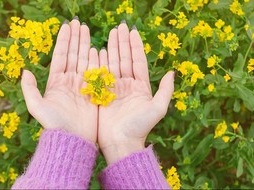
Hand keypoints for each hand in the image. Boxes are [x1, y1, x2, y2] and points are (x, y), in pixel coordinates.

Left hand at [21, 18, 98, 142]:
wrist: (72, 139)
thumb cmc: (54, 125)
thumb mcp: (37, 107)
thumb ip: (29, 89)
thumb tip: (24, 71)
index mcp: (56, 82)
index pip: (60, 56)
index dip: (64, 41)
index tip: (68, 26)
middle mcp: (70, 81)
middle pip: (73, 54)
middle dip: (76, 38)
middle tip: (80, 23)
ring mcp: (83, 86)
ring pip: (84, 60)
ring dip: (86, 45)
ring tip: (87, 30)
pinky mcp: (94, 92)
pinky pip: (96, 73)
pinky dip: (97, 60)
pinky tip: (98, 49)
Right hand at [98, 22, 174, 163]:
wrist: (120, 143)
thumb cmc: (139, 127)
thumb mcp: (157, 108)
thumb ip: (165, 90)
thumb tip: (171, 72)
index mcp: (140, 86)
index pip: (137, 61)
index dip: (135, 46)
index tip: (132, 31)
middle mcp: (127, 85)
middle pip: (124, 59)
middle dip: (122, 42)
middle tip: (118, 27)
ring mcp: (113, 89)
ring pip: (112, 64)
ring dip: (111, 48)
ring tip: (109, 34)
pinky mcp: (101, 94)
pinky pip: (100, 75)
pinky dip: (99, 62)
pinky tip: (98, 50)